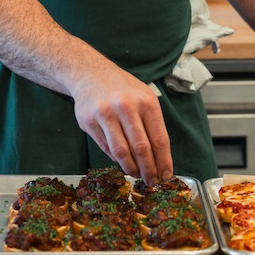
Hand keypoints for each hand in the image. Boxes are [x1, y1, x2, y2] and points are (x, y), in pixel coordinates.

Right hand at [69, 67, 172, 184]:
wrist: (89, 73)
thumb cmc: (122, 88)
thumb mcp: (143, 97)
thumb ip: (151, 124)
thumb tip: (158, 158)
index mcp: (146, 102)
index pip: (159, 139)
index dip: (163, 161)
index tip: (166, 175)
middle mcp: (126, 107)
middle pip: (141, 148)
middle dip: (148, 170)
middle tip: (151, 182)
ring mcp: (105, 114)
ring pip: (121, 151)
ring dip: (131, 168)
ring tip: (136, 175)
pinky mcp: (89, 122)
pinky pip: (105, 147)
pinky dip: (115, 158)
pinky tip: (121, 160)